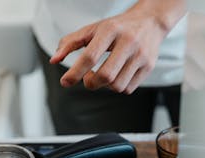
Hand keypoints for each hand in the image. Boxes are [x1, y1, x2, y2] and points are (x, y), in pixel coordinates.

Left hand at [50, 5, 171, 93]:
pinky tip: (116, 76)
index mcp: (111, 30)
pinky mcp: (148, 66)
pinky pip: (128, 89)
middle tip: (88, 77)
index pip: (90, 56)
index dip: (75, 73)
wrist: (150, 22)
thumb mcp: (92, 30)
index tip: (65, 82)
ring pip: (117, 86)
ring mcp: (140, 55)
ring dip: (104, 86)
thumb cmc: (116, 27)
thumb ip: (70, 43)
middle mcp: (128, 42)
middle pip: (105, 76)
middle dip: (91, 83)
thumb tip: (54, 60)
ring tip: (103, 75)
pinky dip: (117, 88)